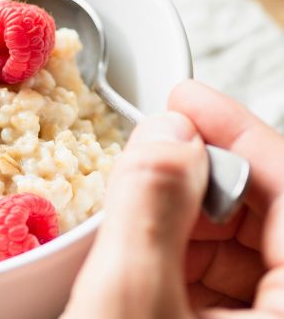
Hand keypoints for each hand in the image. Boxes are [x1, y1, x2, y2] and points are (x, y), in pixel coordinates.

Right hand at [62, 79, 283, 317]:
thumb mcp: (128, 303)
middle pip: (271, 218)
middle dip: (205, 179)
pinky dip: (179, 256)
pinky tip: (140, 249)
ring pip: (248, 252)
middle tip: (150, 153)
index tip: (186, 99)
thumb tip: (166, 134)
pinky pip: (225, 287)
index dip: (237, 135)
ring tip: (133, 205)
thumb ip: (150, 208)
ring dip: (186, 218)